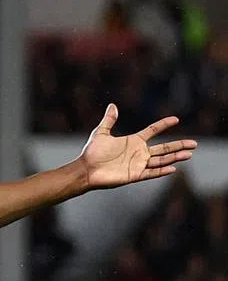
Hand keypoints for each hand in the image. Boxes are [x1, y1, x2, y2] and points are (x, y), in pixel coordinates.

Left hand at [79, 104, 197, 189]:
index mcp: (133, 141)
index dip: (164, 125)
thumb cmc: (92, 152)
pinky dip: (161, 171)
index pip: (153, 131)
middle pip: (163, 148)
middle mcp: (138, 153)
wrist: (85, 169)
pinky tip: (173, 168)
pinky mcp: (134, 175)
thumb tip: (113, 105)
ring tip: (189, 154)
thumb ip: (109, 120)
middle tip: (194, 144)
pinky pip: (151, 173)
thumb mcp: (101, 133)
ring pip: (161, 160)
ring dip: (175, 157)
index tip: (176, 119)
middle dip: (178, 145)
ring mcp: (138, 164)